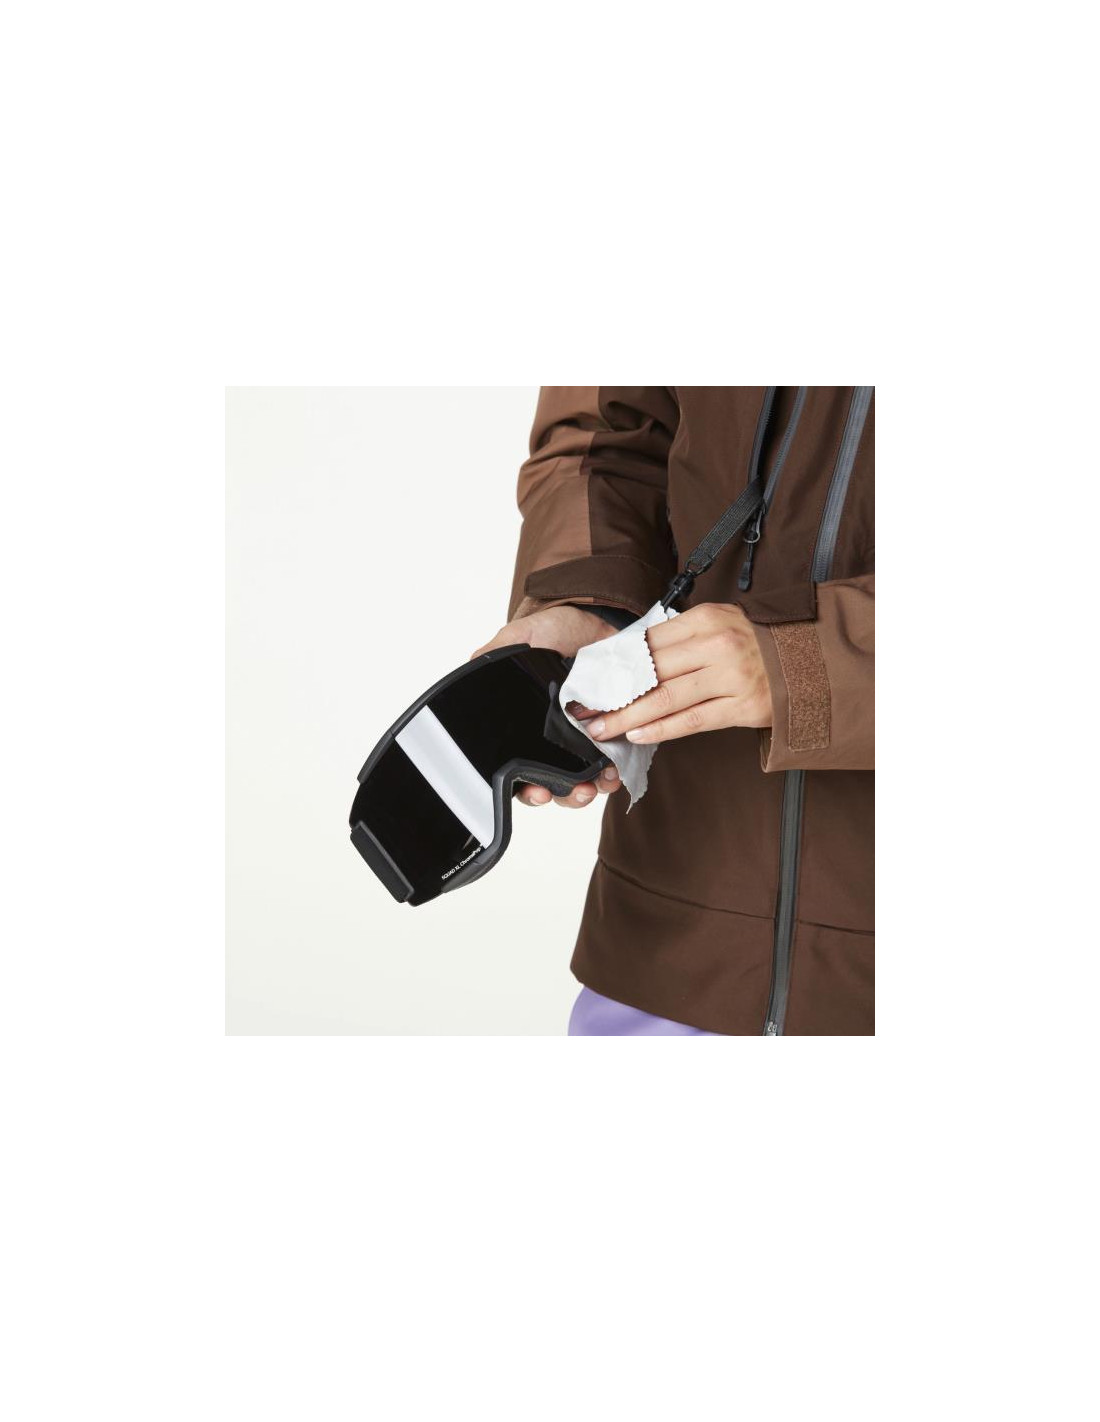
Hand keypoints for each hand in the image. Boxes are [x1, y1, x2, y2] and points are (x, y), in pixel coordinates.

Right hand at [471, 605, 622, 808]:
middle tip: (574, 792)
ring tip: (596, 785)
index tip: (536, 792)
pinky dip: (614, 773)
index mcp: (526, 728)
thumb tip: (469, 667)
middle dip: (563, 796)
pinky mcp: (615, 735)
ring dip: (589, 790)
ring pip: (583, 781)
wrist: (598, 619)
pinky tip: (615, 772)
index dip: (526, 789)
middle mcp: (554, 741)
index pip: (520, 771)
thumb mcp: (520, 637)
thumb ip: (495, 653)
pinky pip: (614, 765)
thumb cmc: (555, 631)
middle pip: (554, 786)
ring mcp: (585, 742)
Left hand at [582, 602, 771, 745]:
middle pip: (650, 672)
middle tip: (583, 708)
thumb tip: (627, 655)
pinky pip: (691, 720)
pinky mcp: (741, 707)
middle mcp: (716, 645)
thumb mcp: (717, 623)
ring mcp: (730, 677)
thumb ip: (678, 636)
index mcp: (704, 619)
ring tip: (601, 728)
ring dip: (627, 716)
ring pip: (665, 699)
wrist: (806, 662)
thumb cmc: (752, 643)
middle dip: (612, 693)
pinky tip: (636, 735)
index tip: (590, 679)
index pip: (647, 642)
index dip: (613, 663)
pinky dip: (660, 729)